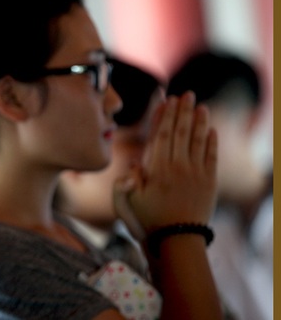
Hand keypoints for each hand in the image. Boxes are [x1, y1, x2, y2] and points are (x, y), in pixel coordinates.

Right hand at [115, 92, 217, 231]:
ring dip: (199, 122)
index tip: (167, 100)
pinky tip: (211, 131)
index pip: (160, 135)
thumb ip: (124, 182)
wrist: (176, 241)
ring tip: (200, 105)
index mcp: (156, 169)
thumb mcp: (125, 203)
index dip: (164, 116)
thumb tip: (134, 163)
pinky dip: (211, 142)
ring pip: (197, 141)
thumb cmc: (147, 222)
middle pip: (180, 132)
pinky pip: (211, 157)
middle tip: (186, 94)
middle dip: (182, 112)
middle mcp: (177, 167)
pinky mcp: (208, 183)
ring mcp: (195, 174)